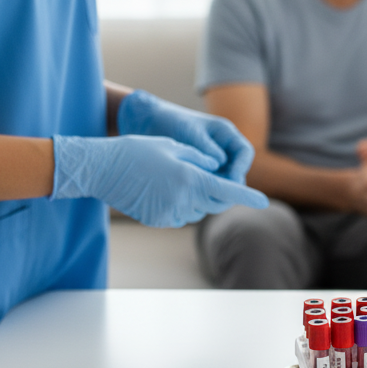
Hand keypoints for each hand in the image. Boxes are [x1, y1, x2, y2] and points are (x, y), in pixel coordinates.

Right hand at [52, 134, 268, 227]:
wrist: (103, 169)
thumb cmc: (137, 151)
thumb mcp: (173, 147)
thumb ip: (200, 159)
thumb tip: (216, 168)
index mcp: (190, 178)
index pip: (228, 191)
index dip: (248, 196)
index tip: (263, 200)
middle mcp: (183, 199)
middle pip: (215, 204)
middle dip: (220, 194)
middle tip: (211, 178)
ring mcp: (169, 213)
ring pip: (197, 210)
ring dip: (198, 198)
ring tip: (177, 178)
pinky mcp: (157, 220)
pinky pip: (180, 216)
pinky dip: (181, 206)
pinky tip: (164, 190)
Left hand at [117, 90, 254, 182]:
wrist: (151, 123)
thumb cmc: (173, 121)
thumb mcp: (190, 131)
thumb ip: (206, 147)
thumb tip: (220, 163)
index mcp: (226, 134)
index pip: (245, 153)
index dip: (241, 167)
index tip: (232, 179)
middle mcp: (223, 148)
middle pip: (237, 170)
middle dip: (230, 182)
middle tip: (218, 193)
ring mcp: (213, 160)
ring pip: (224, 179)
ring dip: (217, 188)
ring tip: (204, 196)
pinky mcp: (201, 170)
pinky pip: (209, 182)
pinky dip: (205, 189)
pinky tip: (194, 195)